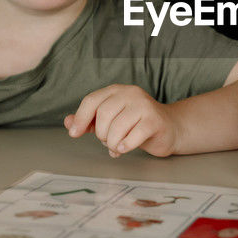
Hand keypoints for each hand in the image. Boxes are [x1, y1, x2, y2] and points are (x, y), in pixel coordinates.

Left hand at [64, 85, 180, 157]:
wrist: (170, 128)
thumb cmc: (137, 124)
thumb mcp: (111, 120)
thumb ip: (89, 121)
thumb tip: (68, 122)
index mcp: (117, 91)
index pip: (91, 100)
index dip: (80, 118)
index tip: (74, 133)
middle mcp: (130, 93)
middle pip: (103, 115)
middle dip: (102, 134)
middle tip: (108, 140)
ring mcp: (144, 106)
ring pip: (117, 128)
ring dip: (113, 143)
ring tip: (118, 145)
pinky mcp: (155, 121)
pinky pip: (132, 137)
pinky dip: (125, 146)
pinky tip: (125, 147)